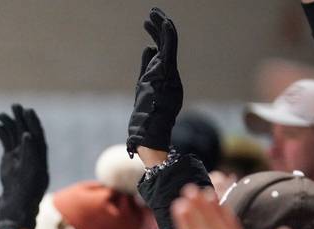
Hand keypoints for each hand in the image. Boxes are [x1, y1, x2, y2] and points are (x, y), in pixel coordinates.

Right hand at [0, 104, 48, 228]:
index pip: (38, 137)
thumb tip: (27, 135)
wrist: (16, 206)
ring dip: (10, 124)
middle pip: (27, 133)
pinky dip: (2, 134)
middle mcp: (30, 155)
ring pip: (15, 136)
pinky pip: (6, 142)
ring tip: (2, 114)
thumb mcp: (29, 174)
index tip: (28, 112)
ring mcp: (19, 156)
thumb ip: (29, 154)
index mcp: (39, 158)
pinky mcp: (9, 158)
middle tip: (16, 106)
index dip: (33, 124)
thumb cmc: (26, 195)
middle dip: (22, 119)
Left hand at [127, 7, 182, 155]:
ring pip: (167, 42)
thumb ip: (146, 68)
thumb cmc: (146, 116)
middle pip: (164, 45)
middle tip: (150, 15)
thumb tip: (147, 49)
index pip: (160, 54)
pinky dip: (167, 33)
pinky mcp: (167, 70)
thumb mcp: (144, 89)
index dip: (154, 39)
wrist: (151, 129)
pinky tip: (163, 21)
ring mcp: (168, 71)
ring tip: (152, 13)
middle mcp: (168, 72)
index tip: (147, 25)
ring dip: (160, 25)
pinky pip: (170, 48)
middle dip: (157, 28)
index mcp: (163, 78)